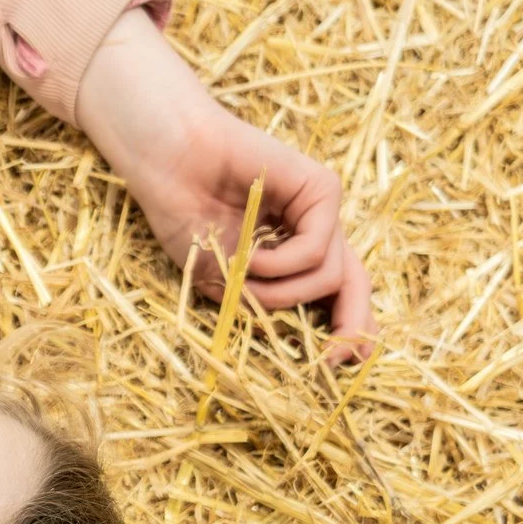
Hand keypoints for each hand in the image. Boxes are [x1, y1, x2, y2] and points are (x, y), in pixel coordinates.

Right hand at [76, 12, 373, 363]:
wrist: (166, 157)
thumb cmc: (181, 210)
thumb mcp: (217, 279)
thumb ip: (256, 303)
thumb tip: (291, 334)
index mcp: (289, 254)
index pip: (333, 298)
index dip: (341, 334)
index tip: (329, 366)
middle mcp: (311, 232)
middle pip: (356, 287)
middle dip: (354, 327)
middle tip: (336, 358)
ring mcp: (318, 210)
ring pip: (330, 277)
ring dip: (279, 292)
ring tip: (241, 274)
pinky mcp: (320, 188)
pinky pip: (317, 250)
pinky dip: (280, 264)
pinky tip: (250, 253)